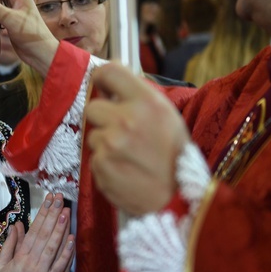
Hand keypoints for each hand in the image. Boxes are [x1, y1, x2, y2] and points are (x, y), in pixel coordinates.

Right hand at [0, 194, 73, 271]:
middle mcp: (30, 263)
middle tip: (60, 199)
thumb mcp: (1, 264)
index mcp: (19, 257)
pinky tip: (71, 240)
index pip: (34, 230)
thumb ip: (10, 244)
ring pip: (53, 247)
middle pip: (44, 234)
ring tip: (66, 212)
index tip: (48, 200)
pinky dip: (66, 253)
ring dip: (60, 229)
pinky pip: (60, 266)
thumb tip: (17, 225)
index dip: (42, 213)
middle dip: (52, 215)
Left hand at [85, 63, 190, 214]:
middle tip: (123, 132)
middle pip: (92, 107)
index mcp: (147, 102)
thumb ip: (138, 98)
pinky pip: (94, 157)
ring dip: (105, 144)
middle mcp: (126, 119)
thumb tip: (109, 85)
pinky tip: (124, 170)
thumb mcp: (167, 116)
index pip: (109, 72)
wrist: (178, 199)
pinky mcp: (100, 166)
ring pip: (92, 135)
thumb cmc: (174, 155)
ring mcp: (110, 144)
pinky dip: (105, 164)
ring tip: (128, 156)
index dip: (103, 79)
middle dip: (104, 118)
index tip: (104, 87)